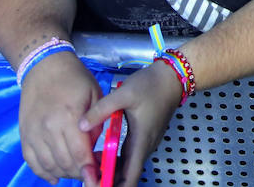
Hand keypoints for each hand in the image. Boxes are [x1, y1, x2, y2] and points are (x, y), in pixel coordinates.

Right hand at [18, 51, 104, 185]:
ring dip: (64, 173)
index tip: (98, 175)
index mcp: (69, 116)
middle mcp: (48, 128)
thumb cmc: (74, 79)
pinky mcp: (24, 135)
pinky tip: (55, 177)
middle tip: (91, 172)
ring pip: (48, 165)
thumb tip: (94, 148)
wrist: (44, 67)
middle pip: (64, 163)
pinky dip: (43, 173)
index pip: (80, 153)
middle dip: (79, 173)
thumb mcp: (94, 95)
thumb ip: (97, 122)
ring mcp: (33, 133)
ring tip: (75, 171)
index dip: (90, 169)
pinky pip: (31, 161)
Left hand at [80, 60, 182, 186]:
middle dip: (106, 181)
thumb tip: (81, 126)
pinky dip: (114, 161)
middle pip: (126, 177)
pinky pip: (128, 157)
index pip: (129, 179)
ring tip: (89, 167)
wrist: (172, 77)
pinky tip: (100, 154)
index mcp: (140, 142)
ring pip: (126, 167)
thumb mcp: (124, 93)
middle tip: (86, 175)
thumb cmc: (151, 85)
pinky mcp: (143, 137)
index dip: (111, 186)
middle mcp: (144, 147)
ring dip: (109, 171)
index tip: (94, 183)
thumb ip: (101, 109)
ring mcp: (145, 143)